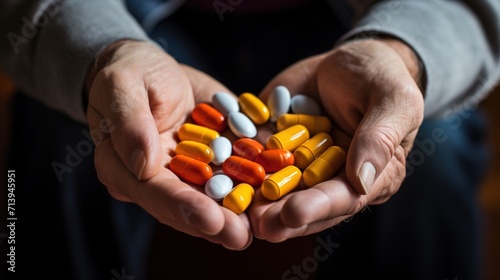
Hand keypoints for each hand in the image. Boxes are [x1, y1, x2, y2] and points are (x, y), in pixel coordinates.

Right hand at [86, 40, 251, 248]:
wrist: (155, 70)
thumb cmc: (130, 73)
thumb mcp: (122, 85)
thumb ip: (129, 123)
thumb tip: (144, 165)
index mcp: (125, 168)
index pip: (154, 192)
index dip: (181, 207)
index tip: (209, 220)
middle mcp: (158, 179)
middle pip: (186, 205)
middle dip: (214, 222)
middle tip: (240, 235)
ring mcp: (189, 172)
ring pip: (212, 196)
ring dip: (237, 212)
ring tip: (260, 225)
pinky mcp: (213, 161)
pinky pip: (234, 172)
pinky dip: (253, 182)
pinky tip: (272, 191)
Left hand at [249, 38, 424, 240]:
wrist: (347, 62)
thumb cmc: (381, 78)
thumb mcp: (393, 100)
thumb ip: (380, 138)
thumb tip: (361, 180)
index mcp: (371, 176)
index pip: (345, 198)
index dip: (319, 207)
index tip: (293, 214)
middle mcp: (333, 178)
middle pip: (308, 202)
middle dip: (282, 216)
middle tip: (258, 225)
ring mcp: (302, 166)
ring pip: (280, 189)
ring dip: (259, 203)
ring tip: (237, 213)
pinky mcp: (278, 150)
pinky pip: (259, 160)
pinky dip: (243, 170)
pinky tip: (225, 179)